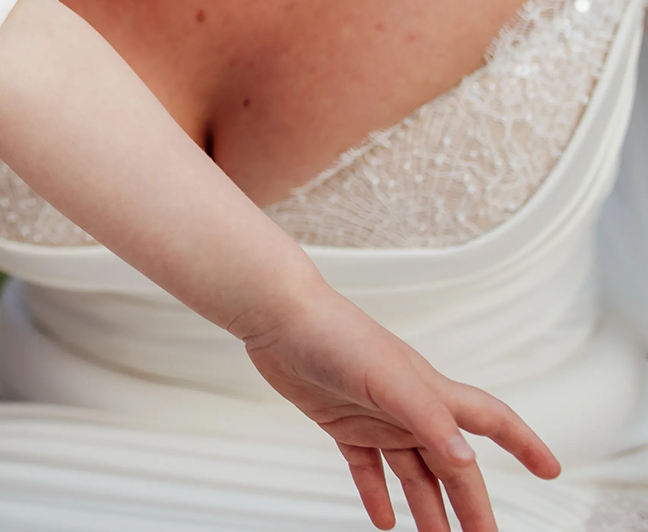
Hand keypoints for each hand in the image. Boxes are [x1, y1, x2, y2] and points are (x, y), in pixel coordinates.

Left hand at [240, 286, 559, 531]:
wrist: (276, 314)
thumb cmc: (334, 334)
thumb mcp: (387, 378)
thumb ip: (427, 417)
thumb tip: (466, 459)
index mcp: (431, 392)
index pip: (492, 421)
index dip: (523, 444)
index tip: (550, 470)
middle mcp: (410, 406)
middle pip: (452, 465)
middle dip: (470, 504)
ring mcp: (376, 415)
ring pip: (412, 472)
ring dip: (427, 508)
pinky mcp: (341, 421)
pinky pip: (366, 467)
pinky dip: (376, 494)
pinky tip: (384, 521)